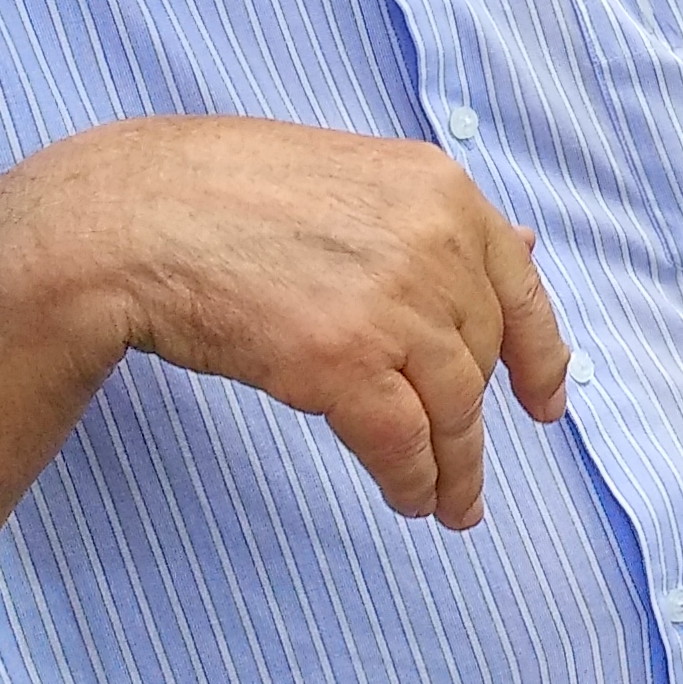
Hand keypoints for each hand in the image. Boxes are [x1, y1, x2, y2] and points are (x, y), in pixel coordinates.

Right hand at [0, 115, 569, 530]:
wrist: (134, 217)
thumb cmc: (225, 193)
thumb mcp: (354, 178)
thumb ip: (435, 221)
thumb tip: (526, 248)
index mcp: (443, 188)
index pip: (520, 285)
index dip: (540, 355)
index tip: (548, 402)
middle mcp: (435, 241)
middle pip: (480, 354)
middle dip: (478, 421)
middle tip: (470, 472)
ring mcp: (393, 302)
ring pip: (455, 408)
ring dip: (455, 468)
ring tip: (449, 505)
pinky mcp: (344, 361)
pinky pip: (405, 442)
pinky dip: (413, 480)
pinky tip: (409, 500)